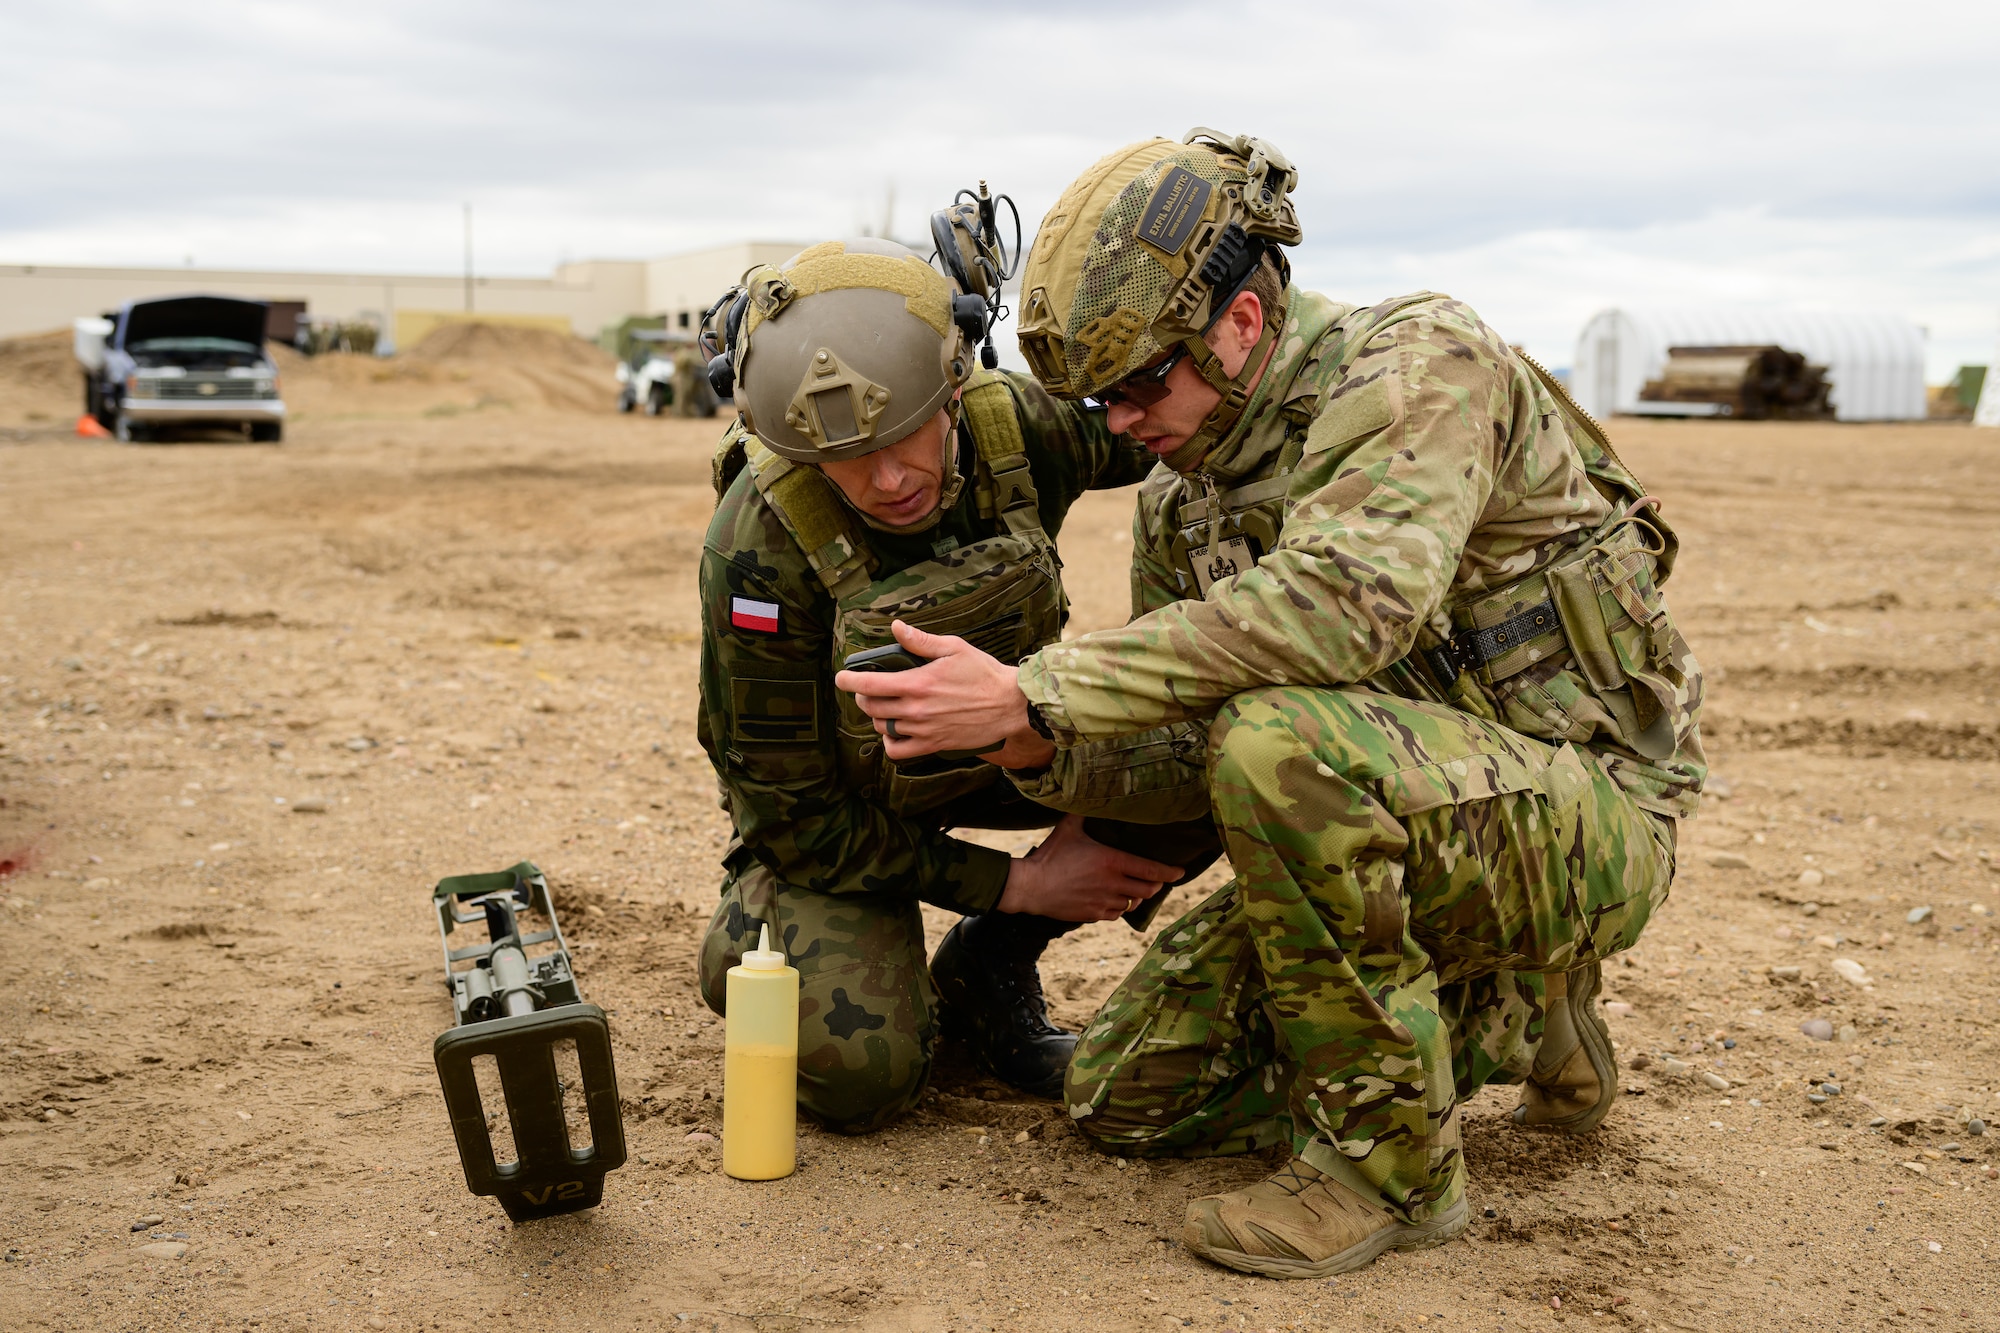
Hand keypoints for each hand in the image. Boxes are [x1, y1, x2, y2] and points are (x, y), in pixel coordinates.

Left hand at [832, 620, 1049, 764]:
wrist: (1010, 705)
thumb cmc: (984, 674)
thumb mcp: (954, 648)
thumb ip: (920, 641)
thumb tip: (896, 628)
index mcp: (918, 683)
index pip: (869, 683)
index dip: (848, 680)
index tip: (841, 677)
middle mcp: (916, 710)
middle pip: (871, 707)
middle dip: (862, 695)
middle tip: (868, 688)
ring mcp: (923, 730)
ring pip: (882, 727)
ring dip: (876, 716)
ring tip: (883, 706)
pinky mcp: (933, 745)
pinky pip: (899, 751)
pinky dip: (889, 743)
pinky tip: (893, 731)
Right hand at [996, 814, 1182, 921]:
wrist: (1031, 886)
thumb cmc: (1051, 855)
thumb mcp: (1068, 828)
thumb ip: (1084, 813)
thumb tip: (1090, 794)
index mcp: (1112, 861)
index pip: (1151, 870)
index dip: (1170, 872)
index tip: (1180, 872)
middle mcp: (1113, 884)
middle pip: (1148, 890)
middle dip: (1155, 885)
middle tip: (1154, 879)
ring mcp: (1104, 902)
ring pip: (1132, 904)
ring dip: (1136, 897)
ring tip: (1134, 889)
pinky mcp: (1093, 915)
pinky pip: (1115, 914)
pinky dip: (1119, 908)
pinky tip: (1114, 900)